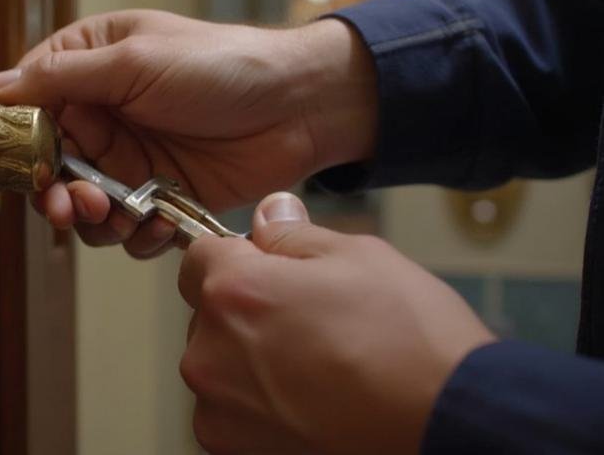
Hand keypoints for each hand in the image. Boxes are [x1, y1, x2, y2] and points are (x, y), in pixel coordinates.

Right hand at [0, 10, 376, 257]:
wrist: (296, 106)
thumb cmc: (220, 64)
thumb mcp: (136, 59)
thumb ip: (63, 77)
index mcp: (91, 67)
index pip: (31, 105)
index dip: (20, 139)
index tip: (19, 164)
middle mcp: (104, 115)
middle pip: (50, 167)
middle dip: (54, 192)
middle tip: (69, 204)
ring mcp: (130, 158)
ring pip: (84, 205)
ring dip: (92, 218)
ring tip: (113, 212)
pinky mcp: (159, 195)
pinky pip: (126, 228)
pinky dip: (134, 234)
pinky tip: (155, 224)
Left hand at [178, 193, 495, 454]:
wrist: (447, 427)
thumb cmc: (412, 347)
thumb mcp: (359, 257)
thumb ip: (294, 234)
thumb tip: (270, 215)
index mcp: (235, 292)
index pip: (199, 254)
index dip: (236, 254)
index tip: (264, 265)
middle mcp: (210, 353)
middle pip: (209, 311)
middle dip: (246, 307)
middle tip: (308, 318)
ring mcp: (219, 408)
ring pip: (219, 362)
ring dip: (250, 358)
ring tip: (318, 363)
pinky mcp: (233, 449)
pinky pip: (230, 409)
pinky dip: (259, 404)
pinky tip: (311, 399)